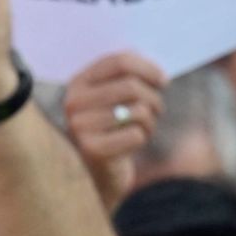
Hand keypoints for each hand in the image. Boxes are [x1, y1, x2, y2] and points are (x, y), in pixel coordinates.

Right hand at [61, 51, 166, 208]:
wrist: (101, 174)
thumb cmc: (115, 129)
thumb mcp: (115, 99)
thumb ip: (127, 77)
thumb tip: (157, 70)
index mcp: (78, 83)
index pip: (119, 62)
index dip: (148, 68)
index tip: (163, 81)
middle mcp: (73, 102)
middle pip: (131, 86)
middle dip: (154, 98)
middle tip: (157, 110)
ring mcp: (79, 127)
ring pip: (137, 110)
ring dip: (150, 120)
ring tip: (144, 128)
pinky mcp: (91, 149)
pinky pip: (135, 134)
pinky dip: (143, 138)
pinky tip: (133, 144)